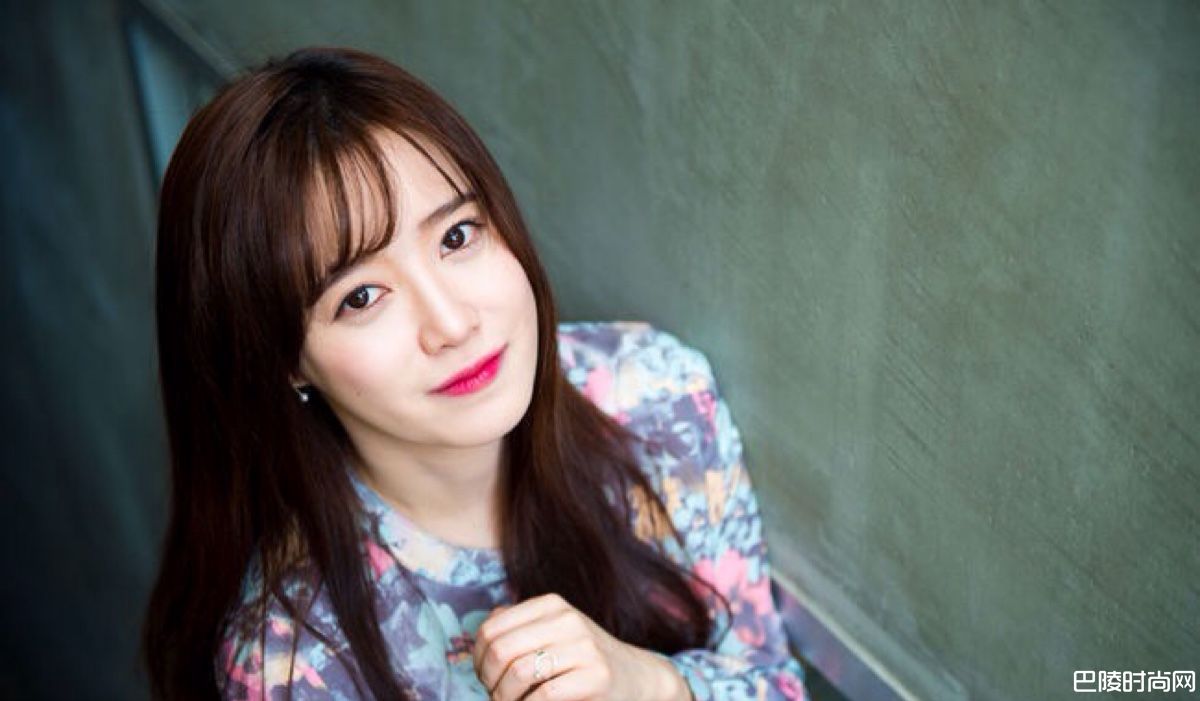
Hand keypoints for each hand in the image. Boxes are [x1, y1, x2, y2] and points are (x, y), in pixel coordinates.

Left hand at [471, 593, 688, 700]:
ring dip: (505, 697)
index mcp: (551, 605)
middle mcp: (568, 619)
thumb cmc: (583, 659)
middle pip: (500, 650)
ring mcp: (584, 647)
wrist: (635, 678)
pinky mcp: (596, 677)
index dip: (478, 659)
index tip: (484, 678)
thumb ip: (518, 626)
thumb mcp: (553, 633)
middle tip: (495, 696)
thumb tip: (483, 631)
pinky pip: (544, 696)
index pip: (491, 629)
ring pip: (519, 673)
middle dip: (489, 680)